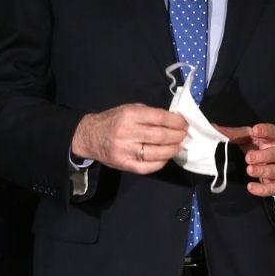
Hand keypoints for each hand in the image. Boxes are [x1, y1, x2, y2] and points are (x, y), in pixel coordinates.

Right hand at [70, 103, 186, 174]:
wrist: (90, 136)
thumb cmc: (113, 120)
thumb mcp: (129, 108)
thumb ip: (149, 114)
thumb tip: (172, 120)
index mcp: (130, 115)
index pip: (159, 118)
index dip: (176, 121)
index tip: (184, 123)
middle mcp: (127, 132)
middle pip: (160, 136)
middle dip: (177, 136)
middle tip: (184, 134)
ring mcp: (126, 150)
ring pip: (157, 153)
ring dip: (172, 149)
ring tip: (178, 145)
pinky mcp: (124, 164)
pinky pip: (148, 167)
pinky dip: (161, 163)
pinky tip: (166, 157)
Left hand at [217, 123, 274, 196]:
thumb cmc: (260, 149)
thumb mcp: (249, 139)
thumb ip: (234, 134)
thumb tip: (213, 129)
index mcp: (271, 140)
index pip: (272, 132)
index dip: (265, 130)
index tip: (254, 131)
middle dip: (262, 156)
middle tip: (248, 158)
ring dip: (262, 170)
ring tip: (249, 170)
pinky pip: (272, 188)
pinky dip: (262, 189)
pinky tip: (250, 187)